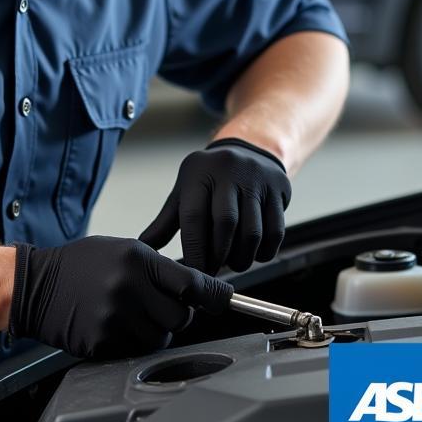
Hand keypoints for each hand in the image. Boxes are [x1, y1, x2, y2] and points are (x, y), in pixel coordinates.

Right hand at [7, 236, 231, 358]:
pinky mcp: (102, 342)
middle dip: (177, 314)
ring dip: (155, 330)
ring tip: (131, 313)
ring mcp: (114, 318)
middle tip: (158, 305)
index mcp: (136, 260)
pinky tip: (114, 324)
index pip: (191, 283)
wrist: (36, 285)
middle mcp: (128, 288)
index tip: (226, 299)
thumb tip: (201, 289)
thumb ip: (161, 268)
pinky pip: (136, 350)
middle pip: (181, 317)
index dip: (213, 294)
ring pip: (161, 337)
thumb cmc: (82, 264)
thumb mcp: (124, 250)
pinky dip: (132, 342)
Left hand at [139, 137, 290, 273]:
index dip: (194, 250)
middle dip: (218, 255)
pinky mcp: (279, 189)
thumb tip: (142, 248)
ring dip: (242, 257)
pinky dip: (264, 251)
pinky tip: (253, 254)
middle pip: (226, 223)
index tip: (194, 271)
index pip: (194, 216)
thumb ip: (165, 222)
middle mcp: (229, 172)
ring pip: (253, 231)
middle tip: (213, 271)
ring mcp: (257, 179)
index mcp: (199, 173)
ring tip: (233, 263)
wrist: (250, 150)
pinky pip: (275, 231)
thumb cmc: (210, 179)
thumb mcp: (185, 192)